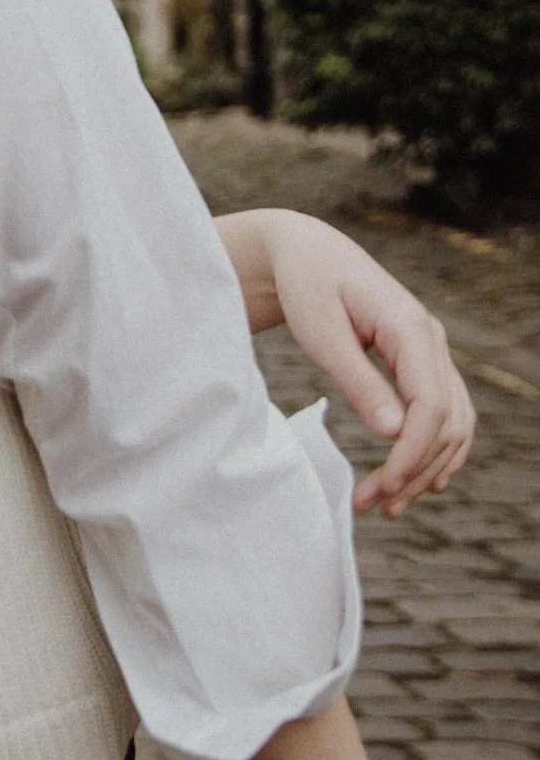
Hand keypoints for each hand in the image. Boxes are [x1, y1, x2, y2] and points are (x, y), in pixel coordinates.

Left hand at [215, 208, 474, 515]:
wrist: (306, 252)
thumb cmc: (307, 285)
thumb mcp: (321, 332)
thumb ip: (358, 381)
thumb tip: (393, 434)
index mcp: (410, 326)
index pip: (431, 404)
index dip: (412, 454)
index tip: (381, 488)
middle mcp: (432, 339)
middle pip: (447, 421)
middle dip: (415, 470)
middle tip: (373, 506)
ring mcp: (431, 350)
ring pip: (452, 423)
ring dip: (426, 468)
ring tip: (386, 504)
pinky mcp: (421, 361)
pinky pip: (443, 413)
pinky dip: (433, 449)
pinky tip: (417, 480)